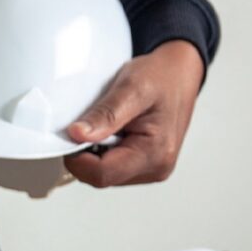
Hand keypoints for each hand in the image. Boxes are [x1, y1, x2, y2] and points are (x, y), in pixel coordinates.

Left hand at [65, 40, 205, 187]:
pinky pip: (113, 167)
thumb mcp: (132, 87)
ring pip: (104, 174)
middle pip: (101, 177)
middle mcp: (156, 168)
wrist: (179, 73)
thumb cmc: (162, 77)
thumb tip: (77, 135)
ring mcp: (151, 169)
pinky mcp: (145, 166)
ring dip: (95, 151)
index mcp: (155, 153)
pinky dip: (104, 150)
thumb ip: (105, 114)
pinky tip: (114, 131)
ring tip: (109, 124)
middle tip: (94, 123)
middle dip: (87, 153)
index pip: (101, 174)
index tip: (71, 134)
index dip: (78, 158)